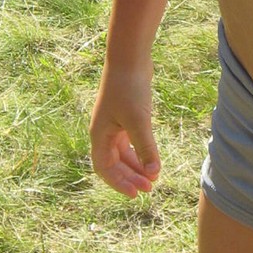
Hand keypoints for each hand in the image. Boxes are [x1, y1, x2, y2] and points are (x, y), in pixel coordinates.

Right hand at [89, 61, 160, 196]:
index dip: (119, 183)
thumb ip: (146, 148)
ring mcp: (114, 124)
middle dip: (130, 178)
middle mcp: (104, 132)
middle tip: (150, 189)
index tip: (137, 194)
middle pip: (114, 164)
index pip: (105, 168)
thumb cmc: (129, 88)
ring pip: (123, 154)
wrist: (130, 58)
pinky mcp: (126, 116)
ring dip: (136, 167)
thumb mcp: (138, 120)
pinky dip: (140, 153)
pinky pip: (130, 143)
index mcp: (100, 135)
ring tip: (153, 178)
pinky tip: (152, 159)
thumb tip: (152, 174)